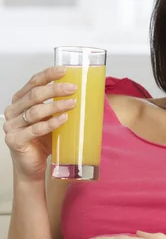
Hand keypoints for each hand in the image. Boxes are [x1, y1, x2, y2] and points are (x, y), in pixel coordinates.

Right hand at [3, 66, 76, 180]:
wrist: (32, 167)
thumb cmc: (41, 142)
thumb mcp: (49, 120)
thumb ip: (56, 107)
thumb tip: (81, 95)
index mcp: (19, 101)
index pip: (32, 83)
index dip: (48, 75)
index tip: (64, 70)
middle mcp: (12, 111)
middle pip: (34, 95)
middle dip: (55, 90)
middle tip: (73, 88)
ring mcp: (11, 126)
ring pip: (35, 111)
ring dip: (56, 106)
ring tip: (73, 103)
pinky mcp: (15, 140)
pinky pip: (35, 129)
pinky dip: (51, 123)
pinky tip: (64, 119)